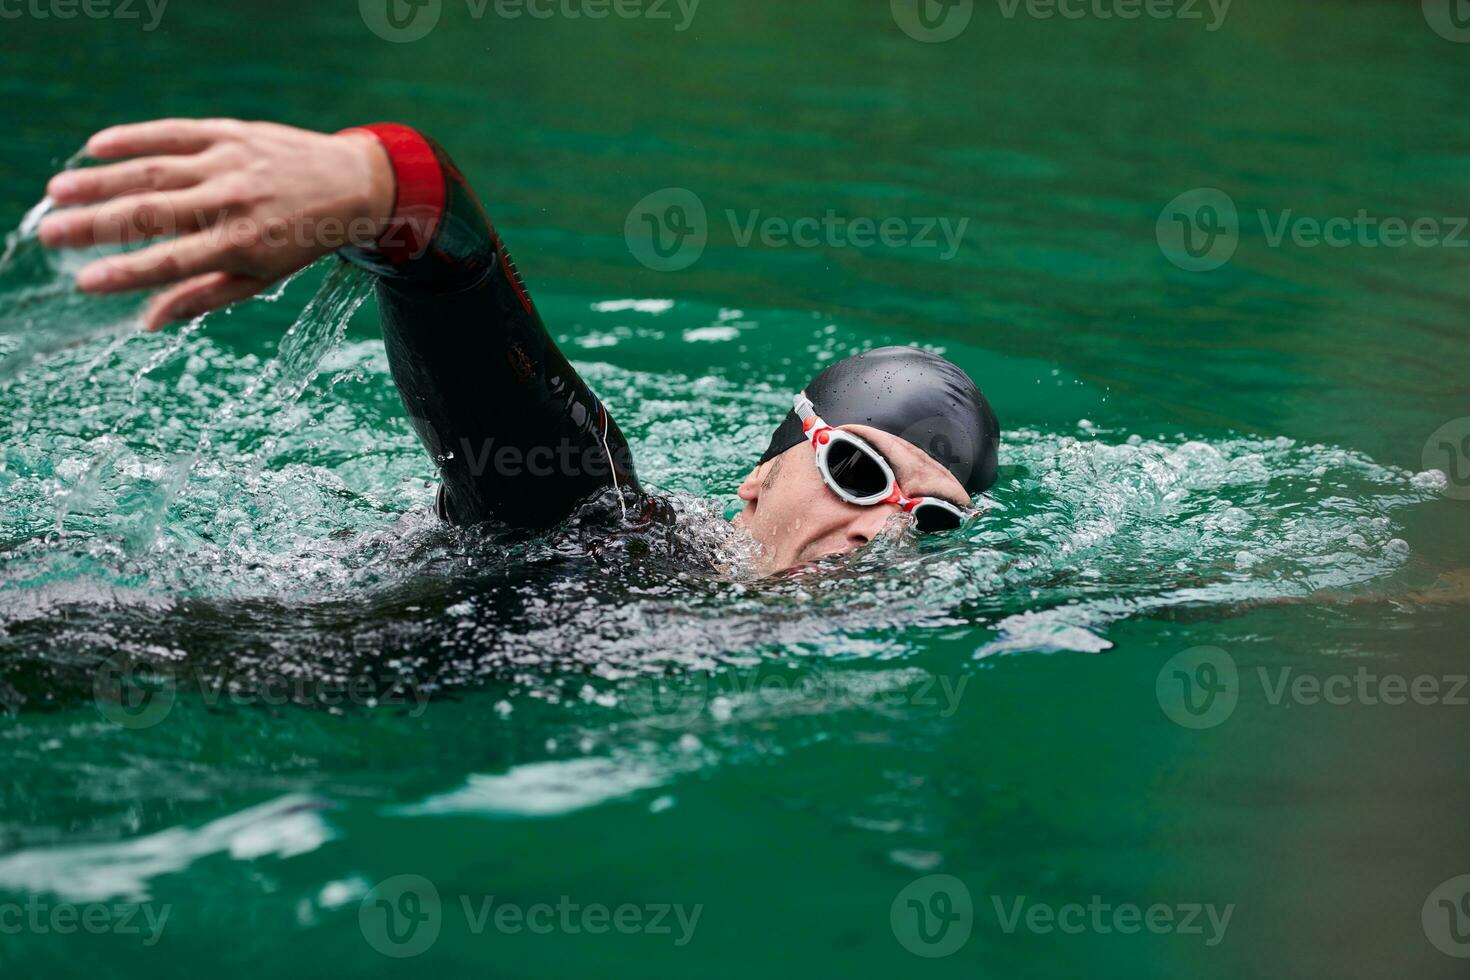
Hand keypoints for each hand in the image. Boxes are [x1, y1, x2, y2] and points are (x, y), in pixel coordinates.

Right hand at [38, 118, 394, 330]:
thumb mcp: (262, 278)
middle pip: (153, 213)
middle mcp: (234, 202)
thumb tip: (149, 322)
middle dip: (96, 224)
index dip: (128, 273)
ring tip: (57, 192)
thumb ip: (204, 297)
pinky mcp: (232, 132)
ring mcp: (231, 163)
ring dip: (102, 180)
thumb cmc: (301, 239)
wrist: (354, 186)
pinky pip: (175, 131)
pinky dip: (135, 137)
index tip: (85, 281)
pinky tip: (96, 147)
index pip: (173, 262)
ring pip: (155, 170)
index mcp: (242, 244)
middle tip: (49, 233)